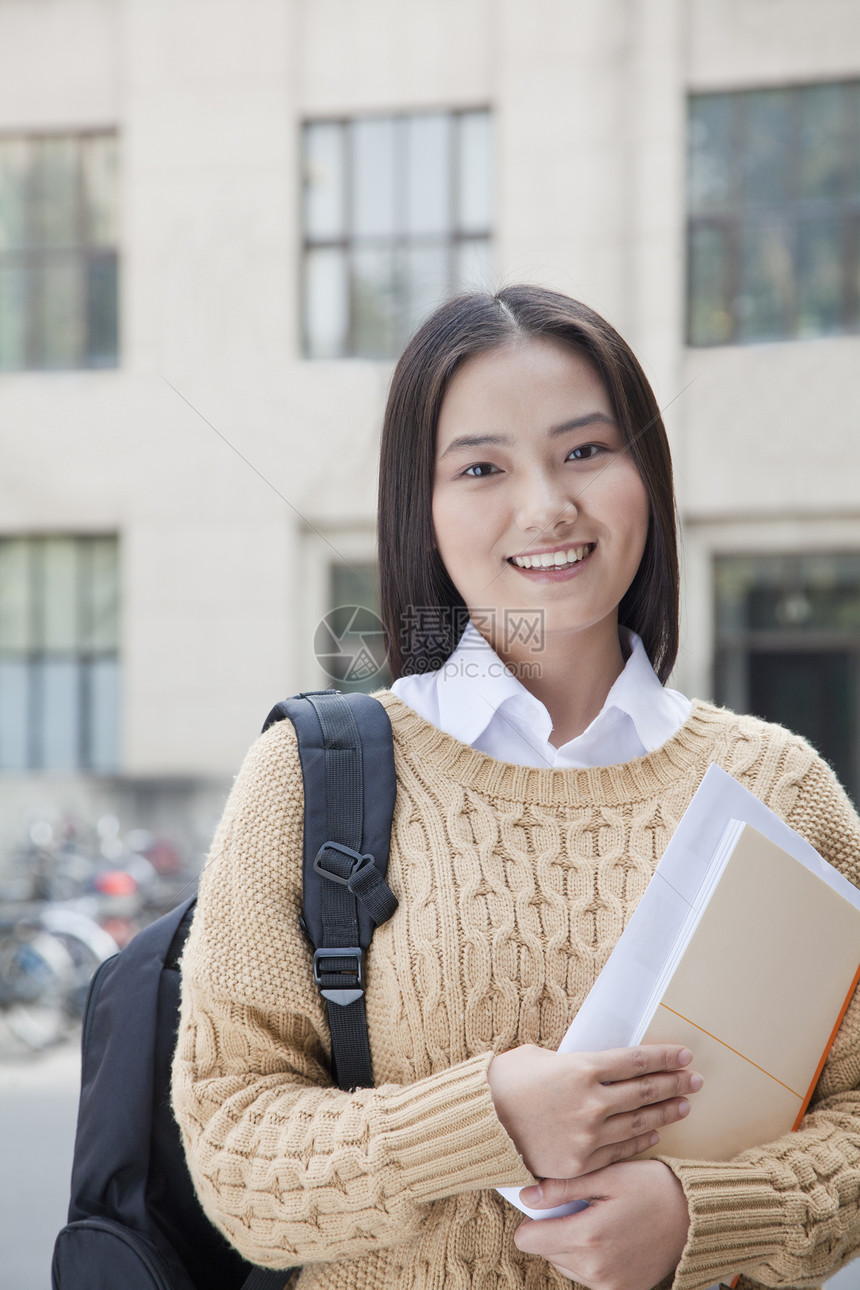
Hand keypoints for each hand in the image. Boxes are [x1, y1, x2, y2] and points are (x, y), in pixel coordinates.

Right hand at [487, 1044, 701, 1178]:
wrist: (479, 1123)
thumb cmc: (505, 1081)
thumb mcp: (540, 1056)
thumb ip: (574, 1063)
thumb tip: (595, 1066)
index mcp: (582, 1068)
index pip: (635, 1061)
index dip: (663, 1058)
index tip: (683, 1056)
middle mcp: (591, 1102)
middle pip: (644, 1091)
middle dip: (673, 1084)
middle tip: (694, 1080)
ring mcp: (588, 1135)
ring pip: (638, 1122)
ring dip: (664, 1113)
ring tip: (683, 1106)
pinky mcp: (580, 1162)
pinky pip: (620, 1151)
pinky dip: (640, 1141)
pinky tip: (653, 1133)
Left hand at [514, 1160, 690, 1289]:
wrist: (695, 1217)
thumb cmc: (651, 1187)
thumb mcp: (607, 1176)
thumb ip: (563, 1188)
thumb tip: (526, 1196)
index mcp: (587, 1236)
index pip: (528, 1239)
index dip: (534, 1218)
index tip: (550, 1203)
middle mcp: (594, 1269)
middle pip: (546, 1251)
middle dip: (556, 1228)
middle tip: (583, 1207)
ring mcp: (609, 1286)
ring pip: (565, 1265)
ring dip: (572, 1244)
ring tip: (600, 1220)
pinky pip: (587, 1277)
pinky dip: (591, 1259)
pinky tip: (610, 1238)